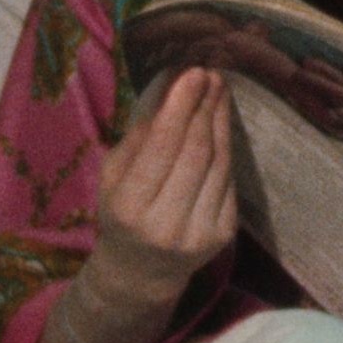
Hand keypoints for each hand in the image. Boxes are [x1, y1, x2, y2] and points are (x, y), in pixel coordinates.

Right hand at [91, 66, 237, 304]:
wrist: (141, 271)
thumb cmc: (121, 211)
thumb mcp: (114, 174)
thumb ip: (141, 132)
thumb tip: (169, 82)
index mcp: (129, 207)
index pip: (162, 146)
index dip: (181, 106)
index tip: (192, 71)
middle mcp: (165, 224)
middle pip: (196, 151)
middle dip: (205, 107)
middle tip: (209, 73)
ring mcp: (199, 233)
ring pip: (219, 162)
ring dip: (221, 120)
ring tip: (218, 90)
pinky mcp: (223, 234)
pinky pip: (228, 178)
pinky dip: (226, 146)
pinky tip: (220, 122)